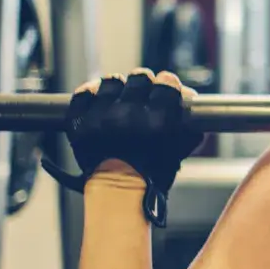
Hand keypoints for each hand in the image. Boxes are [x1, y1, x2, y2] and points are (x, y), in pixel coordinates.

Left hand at [41, 69, 202, 226]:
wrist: (118, 191)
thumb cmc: (151, 174)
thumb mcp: (179, 149)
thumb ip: (188, 125)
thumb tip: (190, 102)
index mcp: (157, 120)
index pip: (166, 82)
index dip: (167, 82)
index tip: (165, 85)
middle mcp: (129, 115)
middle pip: (139, 77)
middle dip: (143, 83)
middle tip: (142, 92)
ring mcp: (101, 117)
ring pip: (111, 82)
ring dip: (117, 88)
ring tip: (119, 98)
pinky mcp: (80, 122)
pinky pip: (83, 94)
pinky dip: (91, 95)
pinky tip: (98, 100)